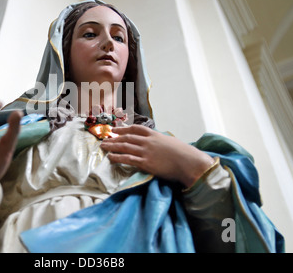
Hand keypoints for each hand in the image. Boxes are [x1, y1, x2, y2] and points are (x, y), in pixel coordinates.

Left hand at [100, 125, 214, 187]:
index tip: (115, 130)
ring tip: (103, 147)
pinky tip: (110, 157)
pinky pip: (127, 159)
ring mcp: (146, 152)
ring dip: (112, 146)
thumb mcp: (170, 142)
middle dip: (114, 138)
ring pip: (124, 147)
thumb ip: (160, 141)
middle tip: (104, 139)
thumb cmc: (184, 153)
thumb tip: (156, 143)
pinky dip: (117, 158)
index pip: (135, 129)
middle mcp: (148, 141)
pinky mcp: (145, 163)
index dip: (124, 129)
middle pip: (126, 137)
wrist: (189, 162)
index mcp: (154, 134)